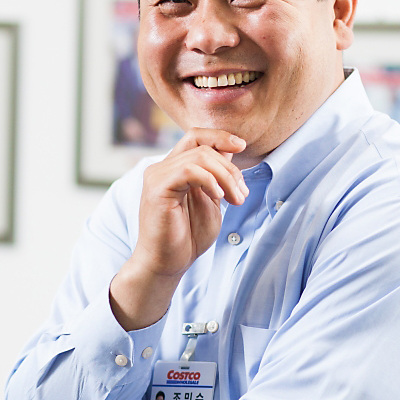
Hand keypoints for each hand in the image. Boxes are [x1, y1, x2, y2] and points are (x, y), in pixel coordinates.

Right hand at [110, 129, 246, 331]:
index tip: (242, 145)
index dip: (220, 136)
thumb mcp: (211, 199)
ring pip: (199, 156)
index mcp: (174, 168)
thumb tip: (228, 150)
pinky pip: (189, 170)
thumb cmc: (188, 236)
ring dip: (225, 177)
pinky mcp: (157, 188)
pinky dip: (210, 180)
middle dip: (230, 167)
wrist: (168, 263)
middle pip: (202, 145)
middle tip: (241, 194)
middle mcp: (162, 167)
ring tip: (235, 200)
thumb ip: (216, 176)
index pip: (195, 136)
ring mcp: (158, 176)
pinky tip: (218, 197)